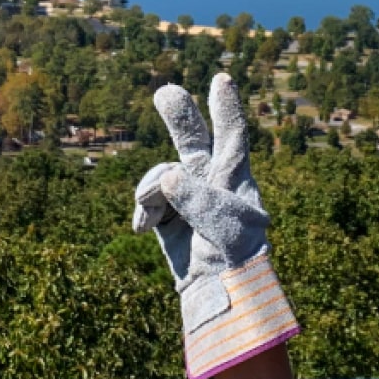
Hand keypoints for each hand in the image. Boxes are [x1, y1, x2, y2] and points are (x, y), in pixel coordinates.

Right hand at [134, 73, 298, 378]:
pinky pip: (146, 198)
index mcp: (236, 181)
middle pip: (193, 141)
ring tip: (152, 215)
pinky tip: (143, 228)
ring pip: (160, 174)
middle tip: (166, 92)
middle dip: (179, 117)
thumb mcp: (228, 230)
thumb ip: (200, 199)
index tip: (221, 78)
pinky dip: (142, 209)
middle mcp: (211, 184)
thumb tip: (168, 175)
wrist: (217, 300)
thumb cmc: (235, 264)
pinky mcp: (166, 216)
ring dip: (152, 189)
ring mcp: (186, 199)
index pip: (233, 136)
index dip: (226, 107)